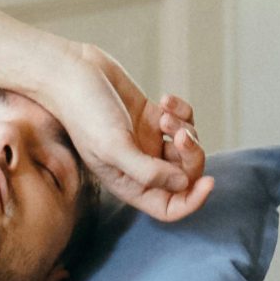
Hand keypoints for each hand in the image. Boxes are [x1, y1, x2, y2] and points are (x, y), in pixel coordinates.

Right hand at [43, 41, 213, 223]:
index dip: (192, 201)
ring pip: (187, 147)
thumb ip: (148, 172)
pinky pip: (182, 120)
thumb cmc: (84, 112)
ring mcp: (146, 140)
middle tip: (180, 134)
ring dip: (185, 129)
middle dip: (191, 156)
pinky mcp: (151, 116)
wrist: (71, 72)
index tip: (208, 182)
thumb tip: (183, 184)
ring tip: (164, 112)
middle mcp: (139, 165)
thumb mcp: (113, 146)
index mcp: (128, 183)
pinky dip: (181, 110)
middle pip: (184, 176)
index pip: (168, 208)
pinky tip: (164, 99)